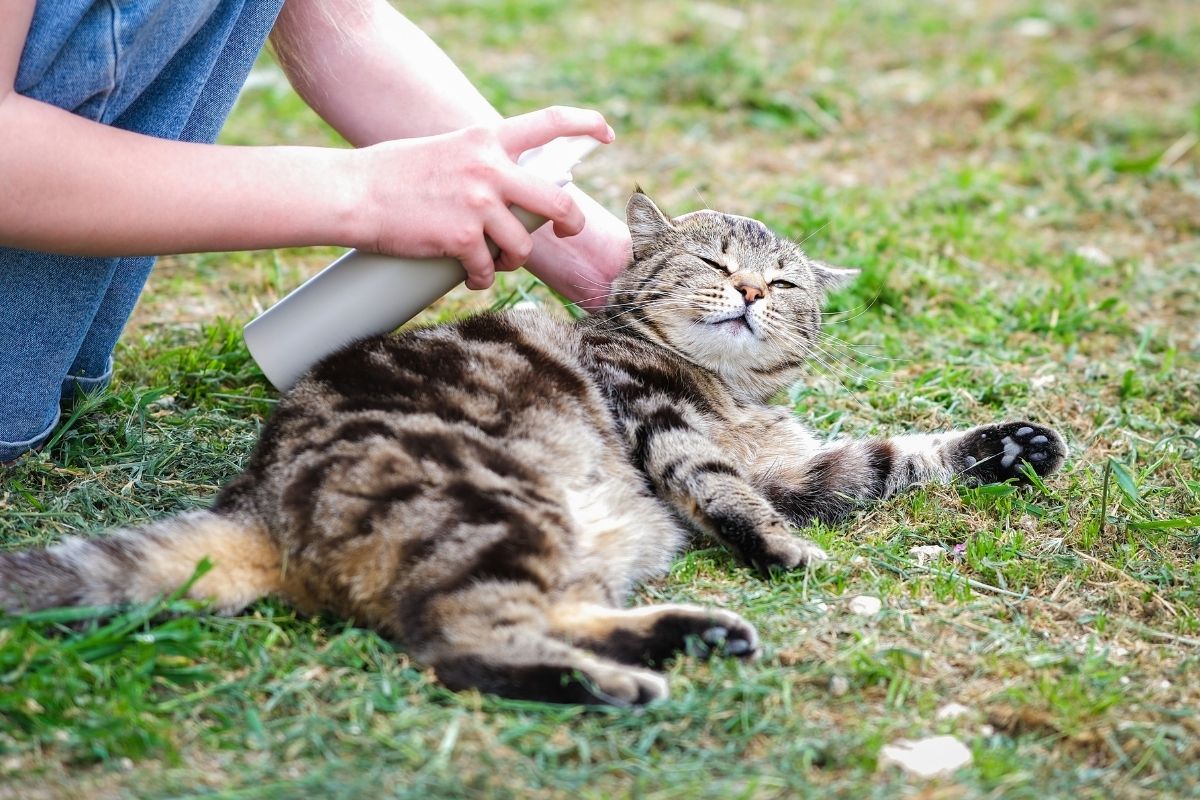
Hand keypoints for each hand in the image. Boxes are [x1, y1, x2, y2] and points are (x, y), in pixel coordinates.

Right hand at [351, 106, 614, 289]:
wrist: (353, 194)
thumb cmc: (393, 174)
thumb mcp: (447, 152)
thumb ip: (481, 164)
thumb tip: (510, 191)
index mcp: (486, 140)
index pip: (549, 122)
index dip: (586, 125)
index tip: (606, 133)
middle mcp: (489, 169)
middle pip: (557, 202)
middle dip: (571, 223)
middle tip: (567, 230)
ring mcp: (478, 205)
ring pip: (521, 246)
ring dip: (512, 260)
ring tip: (493, 261)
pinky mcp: (462, 239)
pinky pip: (488, 270)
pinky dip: (481, 279)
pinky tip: (470, 277)